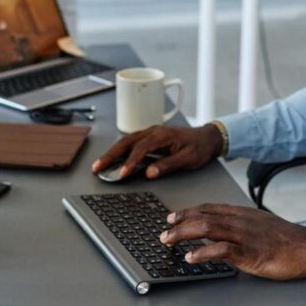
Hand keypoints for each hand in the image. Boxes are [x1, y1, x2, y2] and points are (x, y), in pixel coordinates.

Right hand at [91, 124, 222, 179]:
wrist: (208, 137)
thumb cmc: (199, 147)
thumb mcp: (187, 159)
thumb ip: (168, 165)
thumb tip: (149, 172)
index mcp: (162, 135)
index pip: (141, 148)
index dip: (130, 161)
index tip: (122, 174)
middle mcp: (154, 131)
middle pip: (127, 142)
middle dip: (110, 155)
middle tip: (98, 167)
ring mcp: (151, 133)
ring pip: (127, 141)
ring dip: (112, 152)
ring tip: (100, 164)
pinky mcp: (151, 137)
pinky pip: (132, 142)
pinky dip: (120, 150)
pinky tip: (114, 158)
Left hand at [160, 203, 305, 280]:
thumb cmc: (287, 241)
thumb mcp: (260, 227)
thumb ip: (241, 228)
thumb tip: (220, 236)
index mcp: (243, 214)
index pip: (209, 208)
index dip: (188, 212)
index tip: (172, 217)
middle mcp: (240, 220)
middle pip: (202, 216)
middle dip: (179, 223)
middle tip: (164, 232)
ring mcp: (244, 235)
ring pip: (207, 228)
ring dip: (183, 234)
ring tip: (168, 242)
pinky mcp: (250, 252)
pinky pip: (222, 249)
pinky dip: (203, 253)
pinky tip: (191, 258)